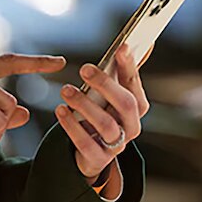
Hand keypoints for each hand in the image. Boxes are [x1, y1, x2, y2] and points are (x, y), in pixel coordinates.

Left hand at [54, 43, 150, 179]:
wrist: (91, 153)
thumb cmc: (102, 114)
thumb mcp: (111, 94)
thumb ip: (123, 71)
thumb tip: (141, 42)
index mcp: (137, 107)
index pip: (135, 84)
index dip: (129, 66)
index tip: (120, 47)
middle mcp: (132, 126)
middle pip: (126, 104)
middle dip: (106, 84)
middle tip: (84, 68)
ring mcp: (117, 145)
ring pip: (106, 124)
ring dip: (85, 105)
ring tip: (66, 90)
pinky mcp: (99, 159)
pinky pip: (87, 144)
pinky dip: (72, 126)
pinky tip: (60, 110)